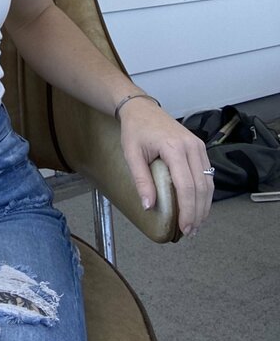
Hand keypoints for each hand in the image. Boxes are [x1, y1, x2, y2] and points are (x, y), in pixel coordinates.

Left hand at [119, 98, 212, 236]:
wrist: (141, 109)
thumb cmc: (135, 130)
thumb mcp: (131, 154)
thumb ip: (141, 180)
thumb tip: (149, 206)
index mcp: (174, 148)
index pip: (186, 186)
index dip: (188, 210)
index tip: (184, 228)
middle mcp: (191, 146)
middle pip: (201, 187)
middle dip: (198, 212)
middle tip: (191, 231)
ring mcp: (198, 146)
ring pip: (208, 182)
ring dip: (204, 205)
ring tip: (196, 224)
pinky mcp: (199, 147)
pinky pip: (207, 173)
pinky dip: (205, 192)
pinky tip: (199, 205)